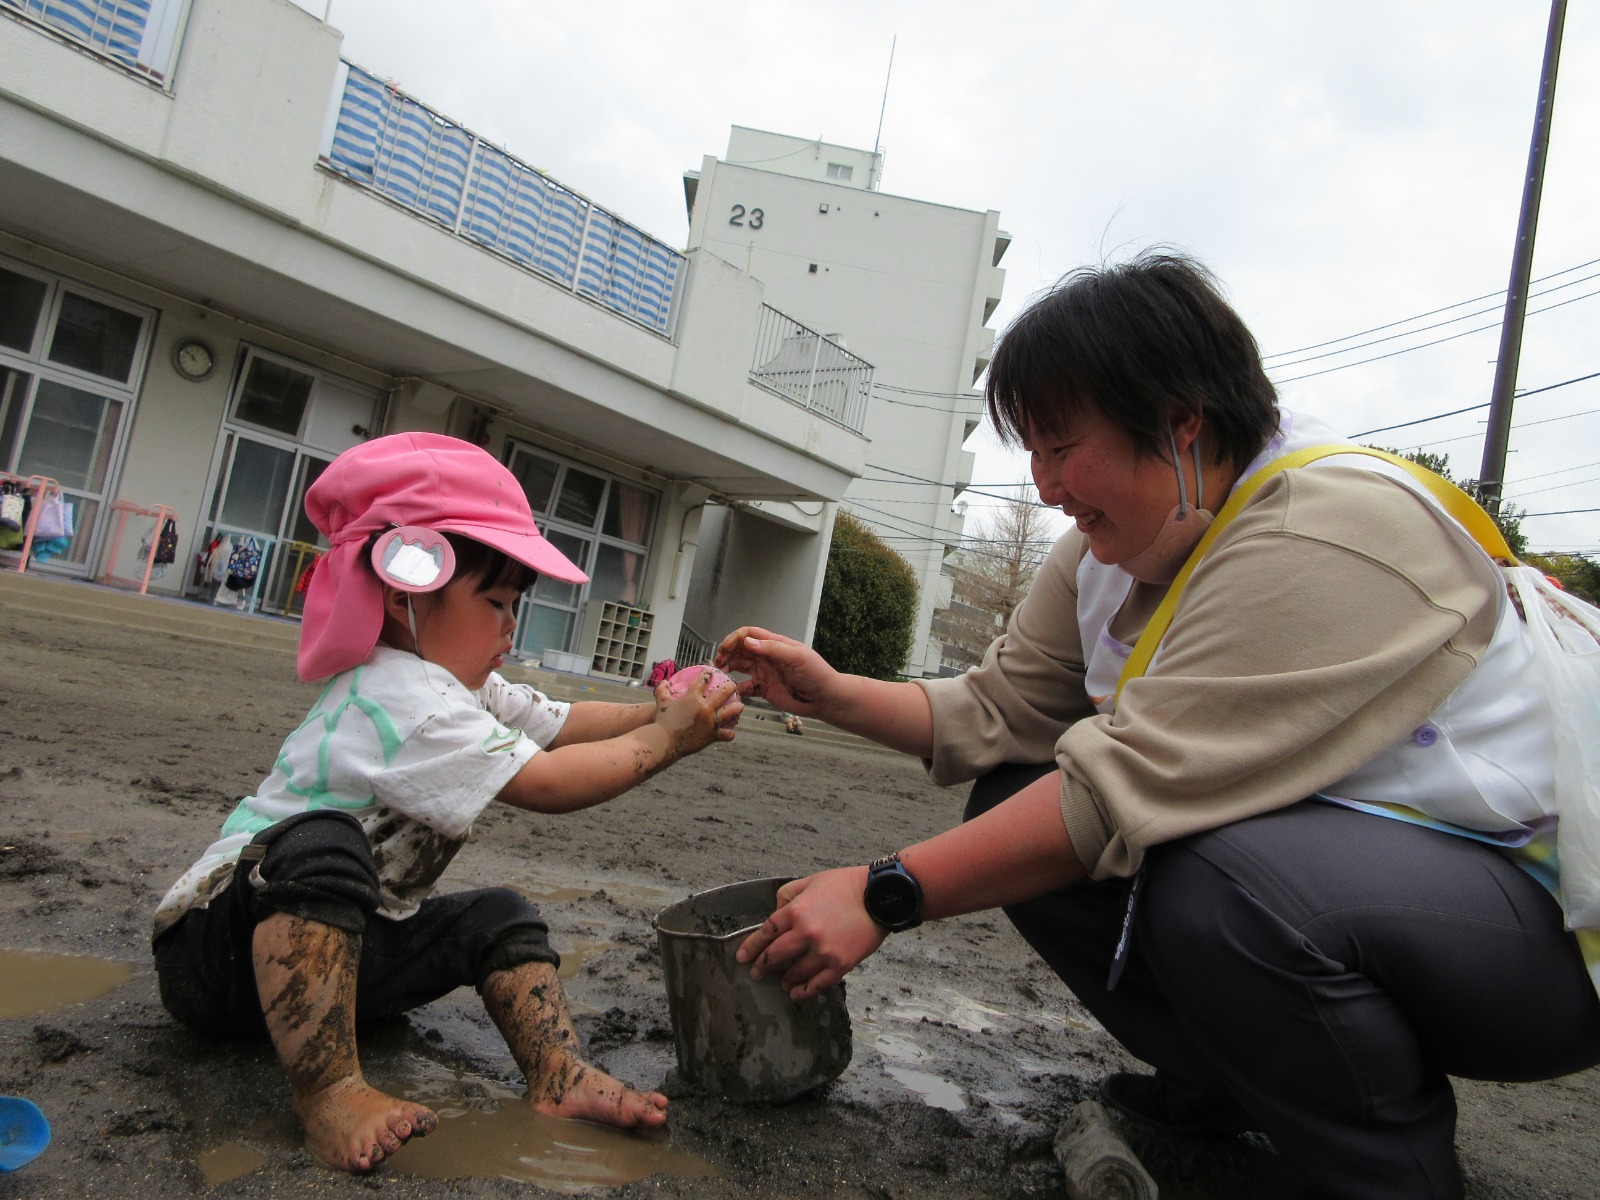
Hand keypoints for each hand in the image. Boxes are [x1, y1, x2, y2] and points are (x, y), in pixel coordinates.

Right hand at [651, 671, 741, 757]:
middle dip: (730, 686)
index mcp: (693, 697)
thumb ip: (662, 691)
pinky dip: (729, 733)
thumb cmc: (662, 722)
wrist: (665, 742)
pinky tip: (731, 732)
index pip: (704, 680)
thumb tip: (663, 682)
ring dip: (737, 708)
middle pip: (723, 692)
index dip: (708, 674)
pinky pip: (726, 733)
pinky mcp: (712, 735)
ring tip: (740, 706)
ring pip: (730, 712)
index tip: (711, 673)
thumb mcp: (662, 704)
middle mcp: (705, 707)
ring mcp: (711, 722)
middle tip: (733, 685)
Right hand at [713, 626, 836, 716]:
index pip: (750, 635)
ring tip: (719, 673)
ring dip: (728, 667)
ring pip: (740, 666)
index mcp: (775, 644)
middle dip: (727, 652)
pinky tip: (730, 691)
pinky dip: (736, 688)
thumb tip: (748, 643)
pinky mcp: (764, 689)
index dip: (735, 638)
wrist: (824, 698)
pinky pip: (745, 687)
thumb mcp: (797, 657)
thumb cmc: (816, 673)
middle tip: (718, 662)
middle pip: (741, 650)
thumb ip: (773, 649)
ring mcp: (764, 672)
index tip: (726, 648)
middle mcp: (767, 656)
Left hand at [736, 867, 886, 1000]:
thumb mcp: (810, 881)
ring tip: (782, 982)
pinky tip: (797, 993)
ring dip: (784, 980)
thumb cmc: (846, 886)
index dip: (751, 947)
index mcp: (796, 911)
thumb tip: (776, 912)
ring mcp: (823, 951)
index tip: (742, 957)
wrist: (879, 896)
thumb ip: (788, 895)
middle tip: (757, 973)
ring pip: (794, 974)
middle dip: (762, 967)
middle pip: (775, 957)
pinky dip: (804, 992)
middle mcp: (806, 933)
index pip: (765, 933)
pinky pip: (817, 985)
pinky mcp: (840, 964)